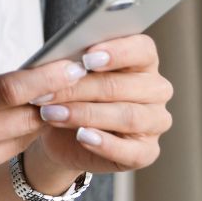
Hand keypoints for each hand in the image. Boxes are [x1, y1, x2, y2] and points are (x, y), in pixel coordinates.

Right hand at [0, 59, 85, 200]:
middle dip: (46, 103)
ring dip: (21, 125)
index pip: (10, 89)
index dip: (47, 78)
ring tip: (0, 117)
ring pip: (21, 140)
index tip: (72, 68)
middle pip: (29, 117)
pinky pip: (1, 161)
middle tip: (56, 89)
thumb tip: (3, 76)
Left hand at [33, 34, 173, 173]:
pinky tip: (82, 137)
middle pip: (122, 86)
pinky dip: (105, 144)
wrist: (60, 135)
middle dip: (80, 89)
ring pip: (128, 116)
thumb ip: (68, 64)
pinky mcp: (147, 151)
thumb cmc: (68, 95)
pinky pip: (133, 151)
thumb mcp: (63, 76)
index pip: (142, 49)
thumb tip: (60, 64)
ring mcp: (155, 121)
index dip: (116, 52)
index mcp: (141, 61)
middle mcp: (154, 89)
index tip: (86, 58)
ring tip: (53, 114)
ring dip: (86, 115)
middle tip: (46, 93)